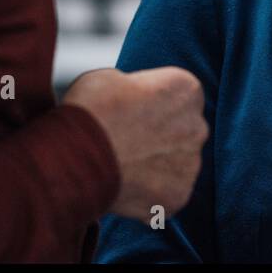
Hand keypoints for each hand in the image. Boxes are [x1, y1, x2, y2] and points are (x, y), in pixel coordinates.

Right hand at [62, 67, 207, 220]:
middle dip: (160, 135)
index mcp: (186, 89)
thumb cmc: (89, 110)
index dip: (152, 104)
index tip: (132, 112)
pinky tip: (124, 184)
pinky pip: (166, 192)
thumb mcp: (111, 76)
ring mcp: (190, 165)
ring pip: (176, 163)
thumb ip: (136, 85)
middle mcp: (197, 126)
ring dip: (156, 164)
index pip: (178, 96)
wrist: (73, 157)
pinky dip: (149, 192)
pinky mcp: (178, 196)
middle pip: (182, 130)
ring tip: (122, 164)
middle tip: (127, 140)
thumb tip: (133, 97)